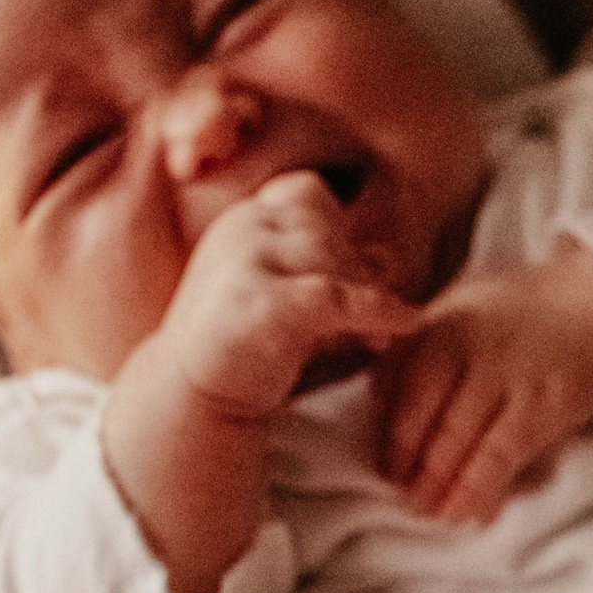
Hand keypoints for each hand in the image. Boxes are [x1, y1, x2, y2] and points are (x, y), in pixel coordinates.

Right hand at [156, 168, 425, 416]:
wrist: (189, 400)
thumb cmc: (246, 350)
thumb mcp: (292, 298)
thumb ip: (334, 271)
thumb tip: (386, 256)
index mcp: (244, 221)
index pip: (307, 192)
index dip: (338, 228)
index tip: (354, 275)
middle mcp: (240, 229)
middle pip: (327, 226)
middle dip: (357, 271)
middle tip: (372, 322)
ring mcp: (244, 261)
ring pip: (333, 255)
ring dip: (365, 294)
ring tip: (373, 340)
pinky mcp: (259, 302)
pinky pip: (338, 296)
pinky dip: (378, 311)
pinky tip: (403, 326)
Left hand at [374, 237, 592, 521]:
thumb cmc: (531, 313)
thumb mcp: (468, 308)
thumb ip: (427, 347)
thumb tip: (380, 403)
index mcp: (441, 318)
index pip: (395, 378)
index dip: (385, 426)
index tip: (383, 458)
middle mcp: (466, 341)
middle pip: (419, 414)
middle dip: (405, 461)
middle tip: (400, 494)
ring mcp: (505, 372)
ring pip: (454, 439)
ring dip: (435, 483)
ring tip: (427, 511)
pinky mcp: (542, 403)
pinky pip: (497, 456)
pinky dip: (476, 489)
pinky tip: (465, 512)